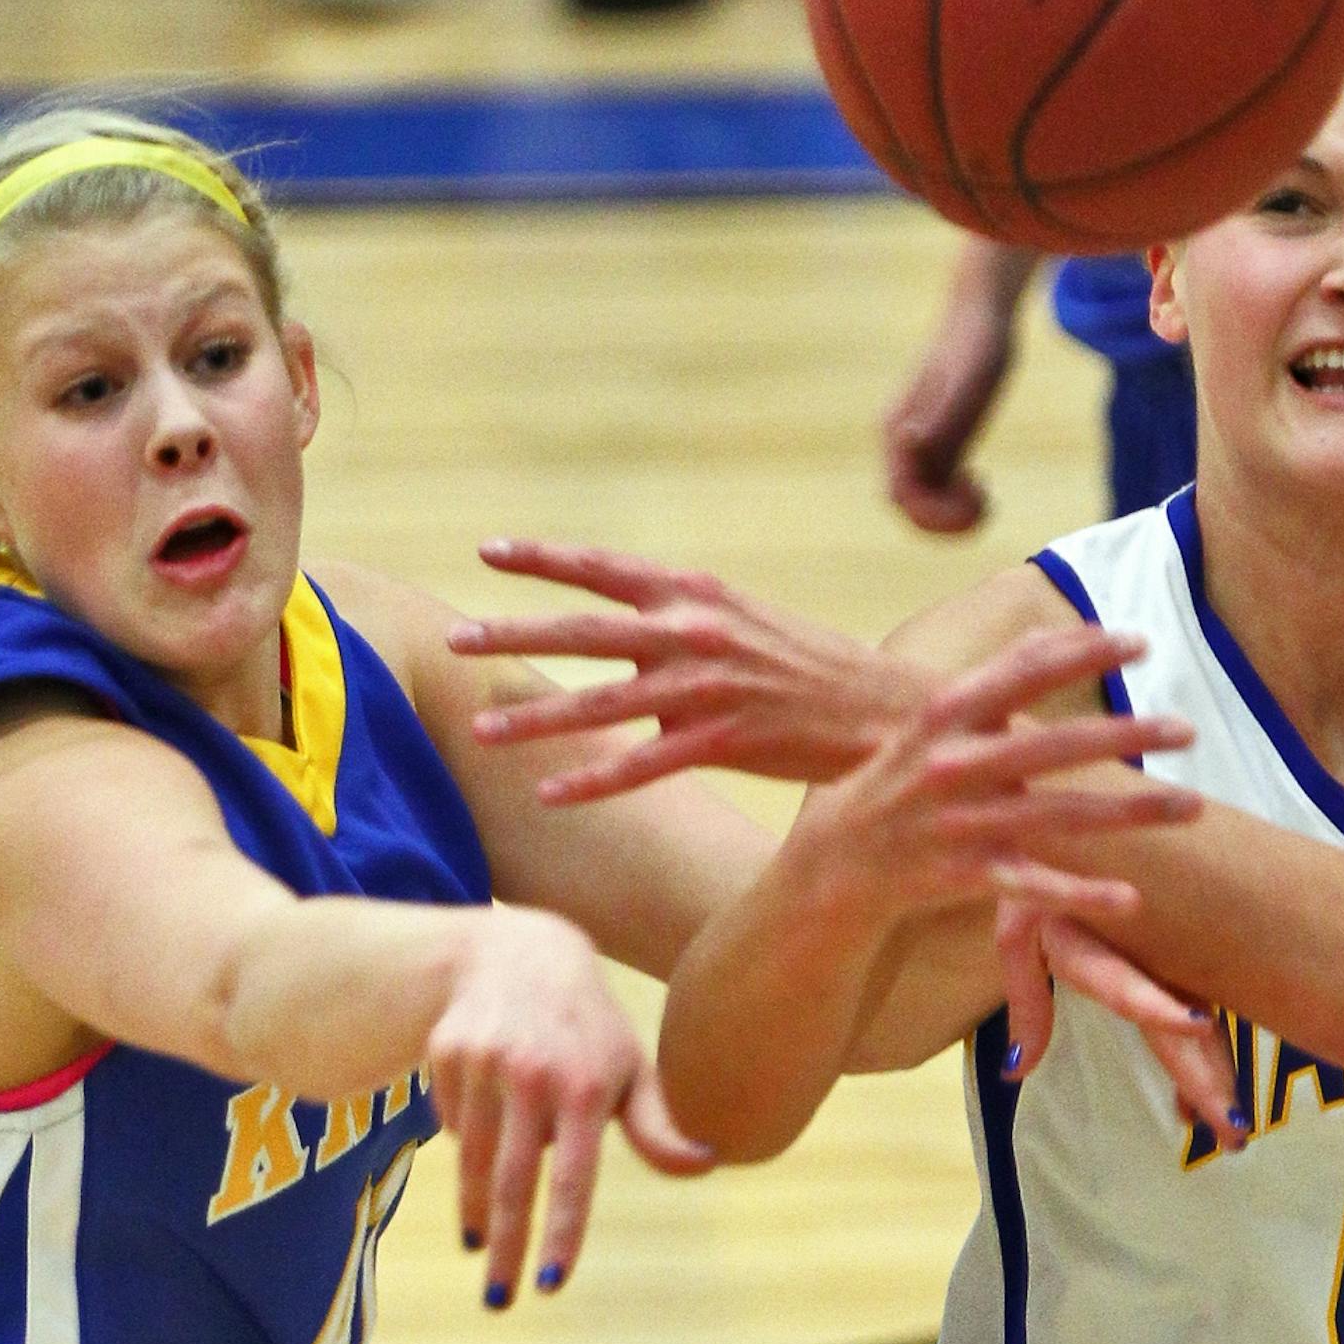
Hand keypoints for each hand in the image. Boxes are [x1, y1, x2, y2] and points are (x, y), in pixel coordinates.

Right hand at [427, 908, 712, 1308]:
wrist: (521, 952)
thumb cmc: (588, 1027)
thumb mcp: (629, 1067)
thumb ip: (660, 1123)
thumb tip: (707, 1162)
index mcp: (588, 1085)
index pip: (573, 1177)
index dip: (562, 1233)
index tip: (552, 1286)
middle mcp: (534, 1073)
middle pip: (512, 1181)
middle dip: (507, 1250)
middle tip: (501, 1303)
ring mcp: (486, 1060)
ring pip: (472, 1158)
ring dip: (474, 1211)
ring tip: (480, 1246)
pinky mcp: (448, 1050)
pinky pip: (449, 1120)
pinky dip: (462, 1137)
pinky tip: (478, 1128)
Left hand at [449, 539, 940, 800]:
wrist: (885, 710)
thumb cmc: (810, 668)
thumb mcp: (744, 622)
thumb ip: (681, 623)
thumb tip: (626, 638)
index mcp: (698, 594)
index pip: (605, 569)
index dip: (544, 558)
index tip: (488, 551)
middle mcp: (696, 630)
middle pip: (585, 631)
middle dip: (514, 634)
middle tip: (457, 641)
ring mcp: (709, 686)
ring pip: (602, 702)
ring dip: (536, 718)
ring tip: (482, 733)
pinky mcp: (726, 740)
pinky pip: (643, 764)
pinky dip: (593, 779)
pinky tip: (550, 793)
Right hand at [788, 624, 1201, 927]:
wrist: (831, 862)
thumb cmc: (895, 784)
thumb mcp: (929, 726)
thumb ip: (987, 694)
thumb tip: (1052, 645)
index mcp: (944, 715)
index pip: (1022, 669)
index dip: (1083, 650)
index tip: (1140, 640)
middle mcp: (951, 763)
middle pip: (1055, 746)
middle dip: (1128, 734)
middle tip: (1188, 728)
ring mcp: (957, 821)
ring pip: (1059, 816)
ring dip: (1132, 813)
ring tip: (1192, 807)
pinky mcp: (960, 875)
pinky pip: (1030, 885)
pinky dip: (1079, 893)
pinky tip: (1130, 897)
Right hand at [882, 280, 1015, 533]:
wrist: (981, 317)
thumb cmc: (977, 345)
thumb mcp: (968, 381)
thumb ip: (939, 414)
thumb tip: (909, 441)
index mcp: (901, 429)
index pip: (902, 494)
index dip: (934, 512)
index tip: (976, 496)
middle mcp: (903, 442)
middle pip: (908, 505)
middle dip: (944, 519)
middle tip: (986, 503)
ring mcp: (919, 444)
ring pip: (922, 501)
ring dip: (950, 513)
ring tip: (985, 496)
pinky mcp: (938, 442)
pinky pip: (936, 487)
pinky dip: (956, 499)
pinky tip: (980, 482)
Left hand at [997, 901, 1243, 1150]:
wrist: (1070, 826)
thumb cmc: (1037, 878)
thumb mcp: (1018, 936)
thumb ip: (1028, 1005)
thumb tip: (1016, 1072)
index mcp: (1093, 942)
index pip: (1126, 982)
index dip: (1158, 1004)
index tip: (1197, 1027)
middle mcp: (1145, 948)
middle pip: (1182, 1016)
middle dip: (1208, 1074)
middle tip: (1234, 1134)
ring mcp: (1171, 948)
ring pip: (1204, 1015)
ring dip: (1215, 1072)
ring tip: (1230, 1130)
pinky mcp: (1187, 946)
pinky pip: (1202, 1002)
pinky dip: (1206, 1054)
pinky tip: (1203, 1100)